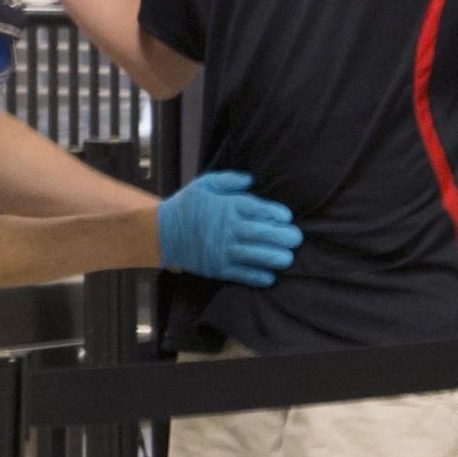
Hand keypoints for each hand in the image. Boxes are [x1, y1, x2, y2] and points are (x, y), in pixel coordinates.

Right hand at [157, 172, 299, 284]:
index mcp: (227, 206)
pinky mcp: (218, 268)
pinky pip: (243, 274)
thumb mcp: (204, 184)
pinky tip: (270, 275)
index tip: (286, 217)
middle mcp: (227, 229)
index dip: (276, 214)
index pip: (258, 209)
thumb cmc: (186, 206)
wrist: (161, 234)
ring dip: (275, 258)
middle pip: (262, 233)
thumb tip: (251, 179)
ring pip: (256, 255)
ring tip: (287, 258)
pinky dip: (259, 276)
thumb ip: (229, 180)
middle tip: (296, 238)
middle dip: (283, 237)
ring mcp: (223, 250)